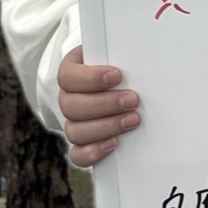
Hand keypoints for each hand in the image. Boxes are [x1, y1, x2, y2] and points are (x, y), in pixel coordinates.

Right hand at [58, 46, 139, 166]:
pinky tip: (114, 143)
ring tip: (132, 120)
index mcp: (72, 71)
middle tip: (132, 100)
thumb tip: (139, 53)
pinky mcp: (82, 144)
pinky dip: (94, 152)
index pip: (67, 76)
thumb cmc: (119, 63)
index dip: (90, 78)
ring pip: (74, 131)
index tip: (117, 75)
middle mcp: (68, 98)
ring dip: (105, 127)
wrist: (124, 81)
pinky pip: (78, 154)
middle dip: (104, 104)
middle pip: (70, 106)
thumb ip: (122, 54)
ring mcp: (74, 122)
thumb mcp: (118, 52)